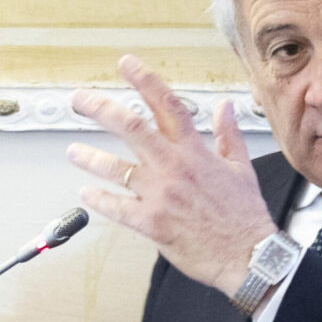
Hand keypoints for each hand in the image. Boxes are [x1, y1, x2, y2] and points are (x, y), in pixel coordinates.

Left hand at [67, 54, 277, 294]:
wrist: (247, 256)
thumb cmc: (245, 216)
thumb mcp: (241, 168)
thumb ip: (228, 134)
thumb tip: (225, 107)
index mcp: (195, 152)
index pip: (167, 105)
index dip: (145, 81)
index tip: (126, 65)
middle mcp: (174, 168)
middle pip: (131, 127)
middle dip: (101, 109)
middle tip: (80, 100)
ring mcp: (160, 195)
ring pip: (116, 168)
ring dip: (90, 157)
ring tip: (74, 151)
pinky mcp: (151, 223)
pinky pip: (116, 208)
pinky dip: (98, 199)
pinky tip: (86, 192)